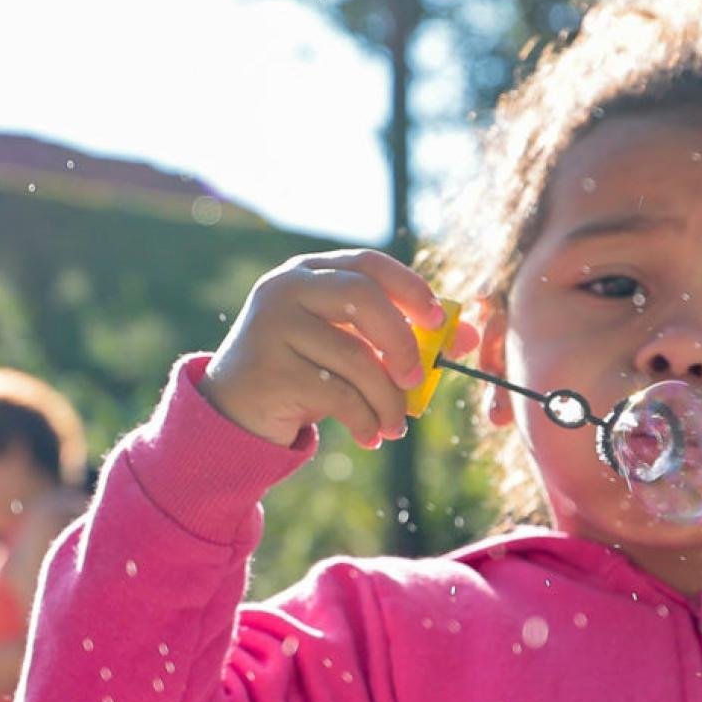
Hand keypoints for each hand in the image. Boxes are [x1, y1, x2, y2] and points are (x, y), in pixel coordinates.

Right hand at [202, 249, 464, 450]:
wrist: (235, 412)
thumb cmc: (303, 373)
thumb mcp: (348, 348)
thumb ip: (398, 337)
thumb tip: (467, 337)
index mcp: (309, 273)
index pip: (368, 264)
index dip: (410, 289)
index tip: (438, 323)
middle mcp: (285, 289)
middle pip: (363, 297)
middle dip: (402, 341)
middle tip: (419, 378)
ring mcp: (272, 326)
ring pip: (355, 357)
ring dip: (387, 400)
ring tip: (394, 426)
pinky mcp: (269, 370)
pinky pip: (337, 394)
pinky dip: (364, 420)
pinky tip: (369, 437)